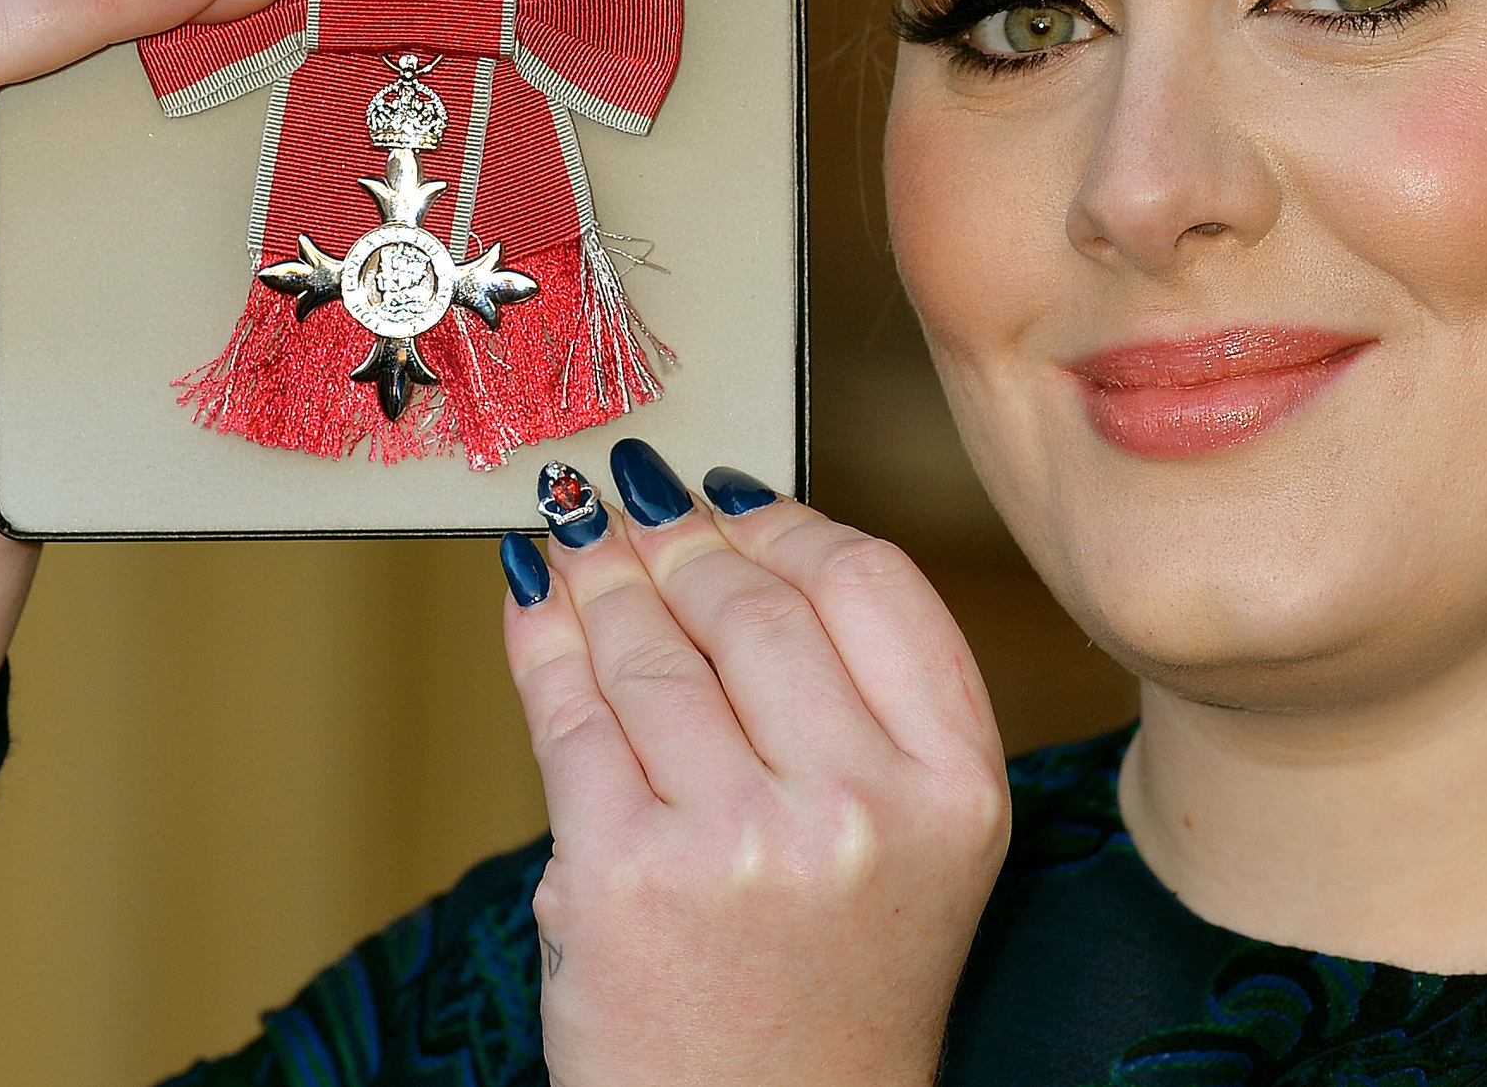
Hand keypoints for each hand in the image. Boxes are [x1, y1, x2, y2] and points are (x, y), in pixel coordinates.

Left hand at [501, 441, 1009, 1086]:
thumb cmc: (826, 990)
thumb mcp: (909, 842)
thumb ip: (850, 695)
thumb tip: (725, 524)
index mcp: (955, 788)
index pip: (870, 583)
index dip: (784, 520)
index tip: (730, 496)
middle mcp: (861, 808)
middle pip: (752, 602)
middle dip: (676, 538)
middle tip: (633, 502)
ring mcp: (739, 841)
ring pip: (651, 649)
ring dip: (599, 574)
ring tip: (577, 540)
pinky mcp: (624, 875)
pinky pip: (570, 715)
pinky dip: (540, 640)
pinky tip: (531, 597)